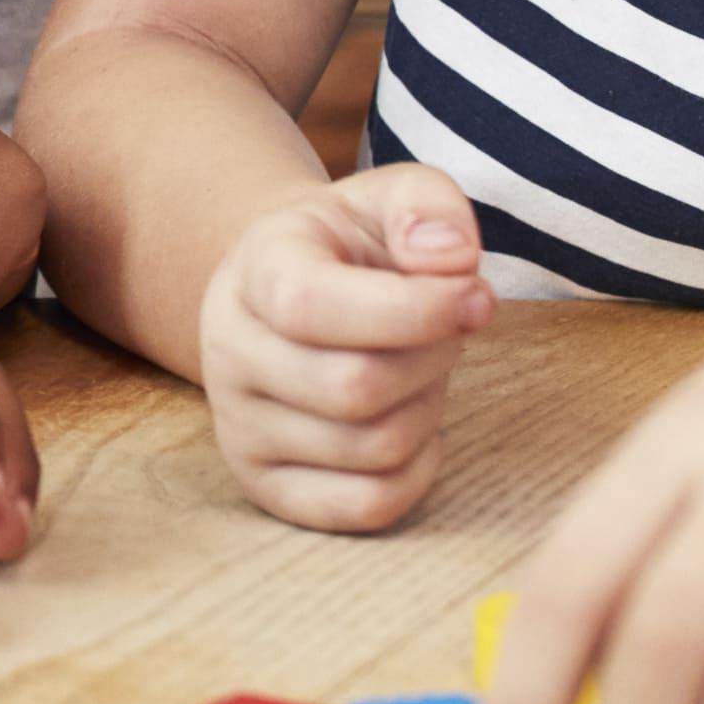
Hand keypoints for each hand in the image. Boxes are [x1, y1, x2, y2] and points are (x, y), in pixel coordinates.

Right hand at [195, 164, 488, 532]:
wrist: (284, 296)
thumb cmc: (349, 249)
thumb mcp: (385, 198)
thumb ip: (427, 205)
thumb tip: (450, 260)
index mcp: (254, 270)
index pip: (311, 306)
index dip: (411, 309)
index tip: (475, 294)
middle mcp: (229, 351)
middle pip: (355, 388)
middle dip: (433, 359)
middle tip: (450, 329)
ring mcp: (239, 426)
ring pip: (372, 448)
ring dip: (428, 409)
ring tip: (420, 370)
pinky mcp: (268, 486)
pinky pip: (368, 505)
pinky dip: (418, 471)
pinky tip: (415, 425)